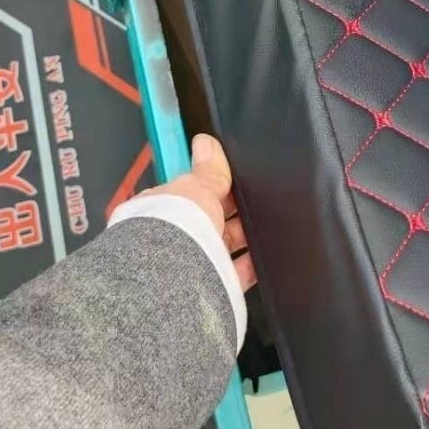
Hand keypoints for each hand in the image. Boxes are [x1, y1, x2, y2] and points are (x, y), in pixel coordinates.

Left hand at [139, 134, 256, 291]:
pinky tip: (265, 256)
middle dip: (231, 212)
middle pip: (211, 220)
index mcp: (163, 209)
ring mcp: (193, 263)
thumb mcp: (196, 188)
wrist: (174, 280)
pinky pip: (237, 273)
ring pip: (225, 245)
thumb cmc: (174, 229)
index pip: (191, 193)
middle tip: (253, 202)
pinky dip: (252, 265)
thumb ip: (207, 170)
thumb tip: (206, 142)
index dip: (214, 186)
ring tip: (264, 226)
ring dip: (244, 236)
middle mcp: (175, 238)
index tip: (236, 181)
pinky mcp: (211, 286)